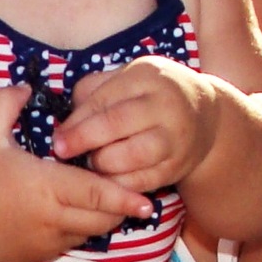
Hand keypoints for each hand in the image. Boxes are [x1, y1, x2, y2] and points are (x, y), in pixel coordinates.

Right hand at [0, 83, 155, 261]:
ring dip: (98, 220)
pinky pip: (67, 244)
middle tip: (133, 195)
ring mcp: (43, 242)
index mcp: (44, 186)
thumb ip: (7, 102)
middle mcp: (49, 218)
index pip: (96, 194)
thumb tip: (26, 86)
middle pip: (101, 219)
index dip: (125, 198)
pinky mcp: (34, 256)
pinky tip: (69, 214)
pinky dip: (76, 231)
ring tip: (103, 202)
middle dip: (120, 209)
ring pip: (87, 234)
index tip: (147, 200)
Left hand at [51, 56, 218, 194]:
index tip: (57, 138)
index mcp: (147, 77)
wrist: (204, 114)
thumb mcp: (126, 79)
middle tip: (63, 152)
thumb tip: (65, 121)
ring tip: (90, 164)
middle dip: (85, 141)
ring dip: (103, 165)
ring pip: (132, 156)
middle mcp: (165, 105)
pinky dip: (120, 184)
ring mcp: (175, 137)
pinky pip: (144, 180)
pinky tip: (107, 181)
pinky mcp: (178, 165)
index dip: (77, 122)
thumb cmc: (150, 94)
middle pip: (116, 125)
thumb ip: (94, 92)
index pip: (104, 100)